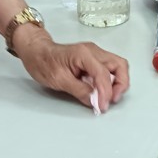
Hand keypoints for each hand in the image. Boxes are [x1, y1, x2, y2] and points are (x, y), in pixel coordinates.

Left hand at [15, 29, 130, 111]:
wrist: (36, 52)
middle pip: (119, 65)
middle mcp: (94, 51)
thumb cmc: (43, 62)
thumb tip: (95, 101)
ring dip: (118, 83)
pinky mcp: (93, 60)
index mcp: (84, 54)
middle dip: (121, 84)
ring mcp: (95, 54)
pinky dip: (110, 81)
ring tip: (108, 97)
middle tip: (112, 100)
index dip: (106, 92)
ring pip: (117, 67)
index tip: (102, 106)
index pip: (103, 73)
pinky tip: (101, 91)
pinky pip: (109, 69)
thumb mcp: (59, 80)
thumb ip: (80, 90)